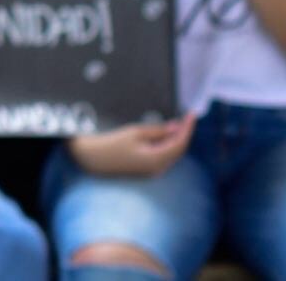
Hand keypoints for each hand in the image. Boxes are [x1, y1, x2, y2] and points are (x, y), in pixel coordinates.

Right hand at [69, 116, 195, 176]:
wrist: (94, 158)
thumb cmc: (112, 143)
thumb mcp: (135, 132)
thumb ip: (158, 131)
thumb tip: (176, 128)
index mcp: (156, 160)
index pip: (180, 144)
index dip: (188, 129)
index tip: (192, 115)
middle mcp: (158, 169)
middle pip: (178, 150)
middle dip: (183, 133)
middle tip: (186, 117)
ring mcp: (153, 171)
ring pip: (172, 153)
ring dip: (176, 139)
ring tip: (178, 123)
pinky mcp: (148, 170)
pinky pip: (163, 156)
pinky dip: (167, 145)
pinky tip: (165, 134)